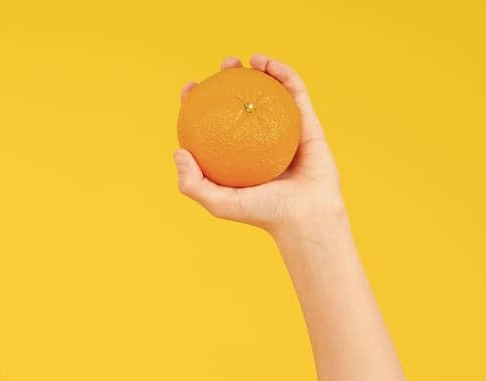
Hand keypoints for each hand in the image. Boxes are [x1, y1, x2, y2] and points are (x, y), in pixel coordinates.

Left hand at [173, 54, 346, 236]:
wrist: (306, 216)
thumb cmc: (263, 214)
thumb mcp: (219, 203)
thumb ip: (192, 183)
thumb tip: (178, 151)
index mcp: (237, 152)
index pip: (213, 120)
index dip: (199, 101)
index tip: (190, 88)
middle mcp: (258, 138)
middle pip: (241, 99)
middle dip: (229, 77)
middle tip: (223, 67)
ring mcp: (283, 128)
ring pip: (269, 91)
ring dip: (258, 68)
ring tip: (246, 60)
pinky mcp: (307, 123)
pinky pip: (295, 92)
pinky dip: (283, 73)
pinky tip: (269, 64)